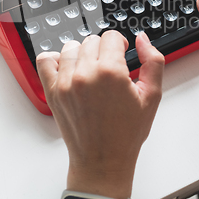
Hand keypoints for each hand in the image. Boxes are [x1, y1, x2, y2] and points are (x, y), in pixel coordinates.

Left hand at [36, 30, 163, 198]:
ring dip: (82, 54)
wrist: (102, 161)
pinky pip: (45, 60)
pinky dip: (55, 59)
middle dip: (103, 50)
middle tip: (109, 69)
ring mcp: (65, 82)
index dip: (120, 44)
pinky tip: (68, 69)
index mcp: (110, 72)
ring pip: (71, 47)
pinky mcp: (52, 91)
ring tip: (90, 71)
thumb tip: (142, 39)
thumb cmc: (126, 133)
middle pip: (92, 40)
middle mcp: (85, 74)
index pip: (111, 36)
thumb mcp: (152, 96)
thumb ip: (153, 61)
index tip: (122, 54)